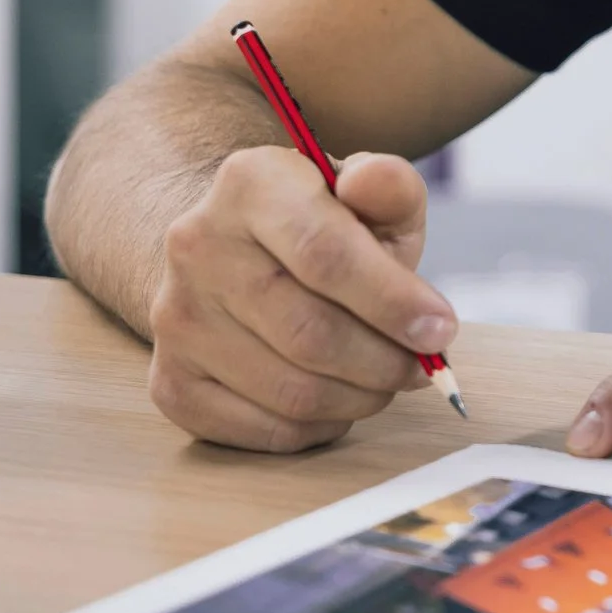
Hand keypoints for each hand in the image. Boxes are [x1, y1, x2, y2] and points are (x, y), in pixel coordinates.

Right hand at [145, 146, 457, 452]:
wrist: (233, 249)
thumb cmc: (321, 226)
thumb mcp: (366, 194)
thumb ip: (389, 186)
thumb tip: (374, 181)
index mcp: (250, 183)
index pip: (325, 254)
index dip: (392, 302)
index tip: (441, 330)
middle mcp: (196, 246)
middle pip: (309, 332)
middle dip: (384, 361)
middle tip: (422, 366)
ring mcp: (175, 318)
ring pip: (290, 391)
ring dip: (359, 398)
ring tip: (386, 380)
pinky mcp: (170, 381)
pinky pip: (261, 430)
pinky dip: (318, 428)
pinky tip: (339, 400)